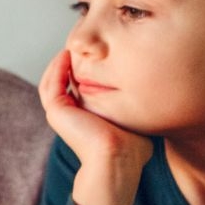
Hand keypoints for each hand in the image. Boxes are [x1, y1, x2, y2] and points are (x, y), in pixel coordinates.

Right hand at [39, 48, 152, 204]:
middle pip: (60, 81)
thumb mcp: (133, 118)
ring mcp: (59, 114)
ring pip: (51, 81)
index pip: (75, 87)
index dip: (81, 69)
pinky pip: (52, 84)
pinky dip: (57, 68)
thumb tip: (153, 94)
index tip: (95, 55)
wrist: (119, 159)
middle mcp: (68, 116)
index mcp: (83, 117)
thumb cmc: (132, 147)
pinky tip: (67, 55)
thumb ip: (133, 105)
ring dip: (58, 63)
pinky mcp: (56, 111)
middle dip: (68, 62)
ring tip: (70, 47)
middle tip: (78, 46)